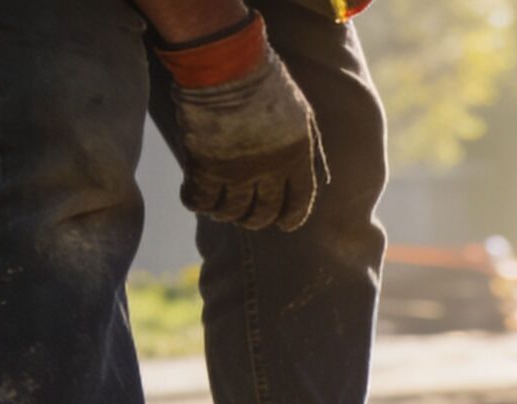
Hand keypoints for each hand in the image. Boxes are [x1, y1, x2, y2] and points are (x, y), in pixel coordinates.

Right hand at [158, 15, 326, 230]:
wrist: (227, 65)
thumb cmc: (264, 81)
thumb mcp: (302, 113)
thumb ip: (310, 147)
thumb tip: (323, 177)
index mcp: (297, 157)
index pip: (300, 202)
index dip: (291, 218)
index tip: (283, 225)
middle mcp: (270, 170)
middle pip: (264, 212)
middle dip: (255, 220)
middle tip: (245, 218)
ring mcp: (238, 171)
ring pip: (232, 211)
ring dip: (225, 214)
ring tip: (219, 208)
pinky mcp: (206, 166)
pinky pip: (201, 200)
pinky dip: (196, 203)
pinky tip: (194, 199)